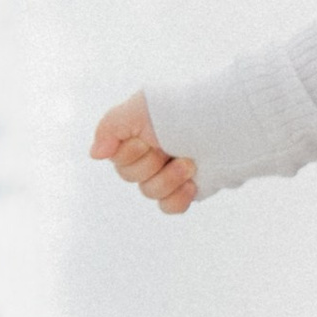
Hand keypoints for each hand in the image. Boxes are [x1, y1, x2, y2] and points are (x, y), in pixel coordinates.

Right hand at [92, 93, 197, 213]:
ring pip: (150, 192)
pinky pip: (169, 207)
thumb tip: (95, 154)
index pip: (117, 159)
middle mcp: (149, 155)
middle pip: (131, 177)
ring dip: (169, 178)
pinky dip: (178, 198)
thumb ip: (109, 128)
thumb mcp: (138, 109)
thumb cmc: (180, 111)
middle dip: (151, 163)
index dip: (131, 152)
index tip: (146, 138)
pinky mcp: (185, 189)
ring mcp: (167, 173)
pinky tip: (191, 185)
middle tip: (169, 149)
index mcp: (136, 136)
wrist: (221, 124)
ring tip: (189, 164)